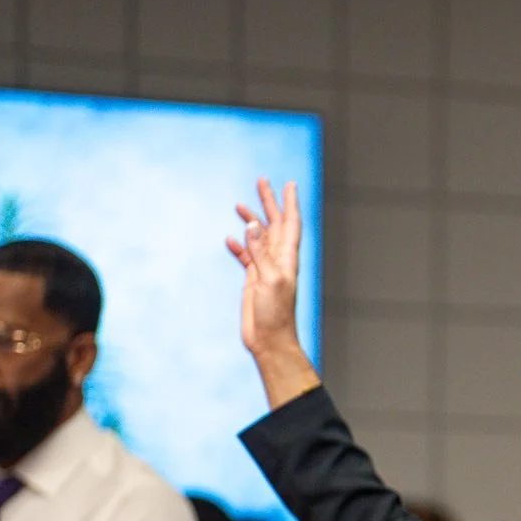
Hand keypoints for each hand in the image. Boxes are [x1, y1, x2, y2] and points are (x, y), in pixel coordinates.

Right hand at [227, 178, 320, 408]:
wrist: (269, 340)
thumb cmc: (275, 315)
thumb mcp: (268, 280)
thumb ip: (260, 252)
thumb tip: (253, 224)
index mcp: (286, 258)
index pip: (290, 223)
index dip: (290, 203)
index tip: (290, 183)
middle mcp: (278, 260)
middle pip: (274, 224)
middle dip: (269, 203)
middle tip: (262, 181)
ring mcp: (265, 269)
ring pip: (258, 238)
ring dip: (251, 220)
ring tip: (239, 204)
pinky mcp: (253, 279)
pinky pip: (246, 256)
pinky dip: (239, 245)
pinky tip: (230, 238)